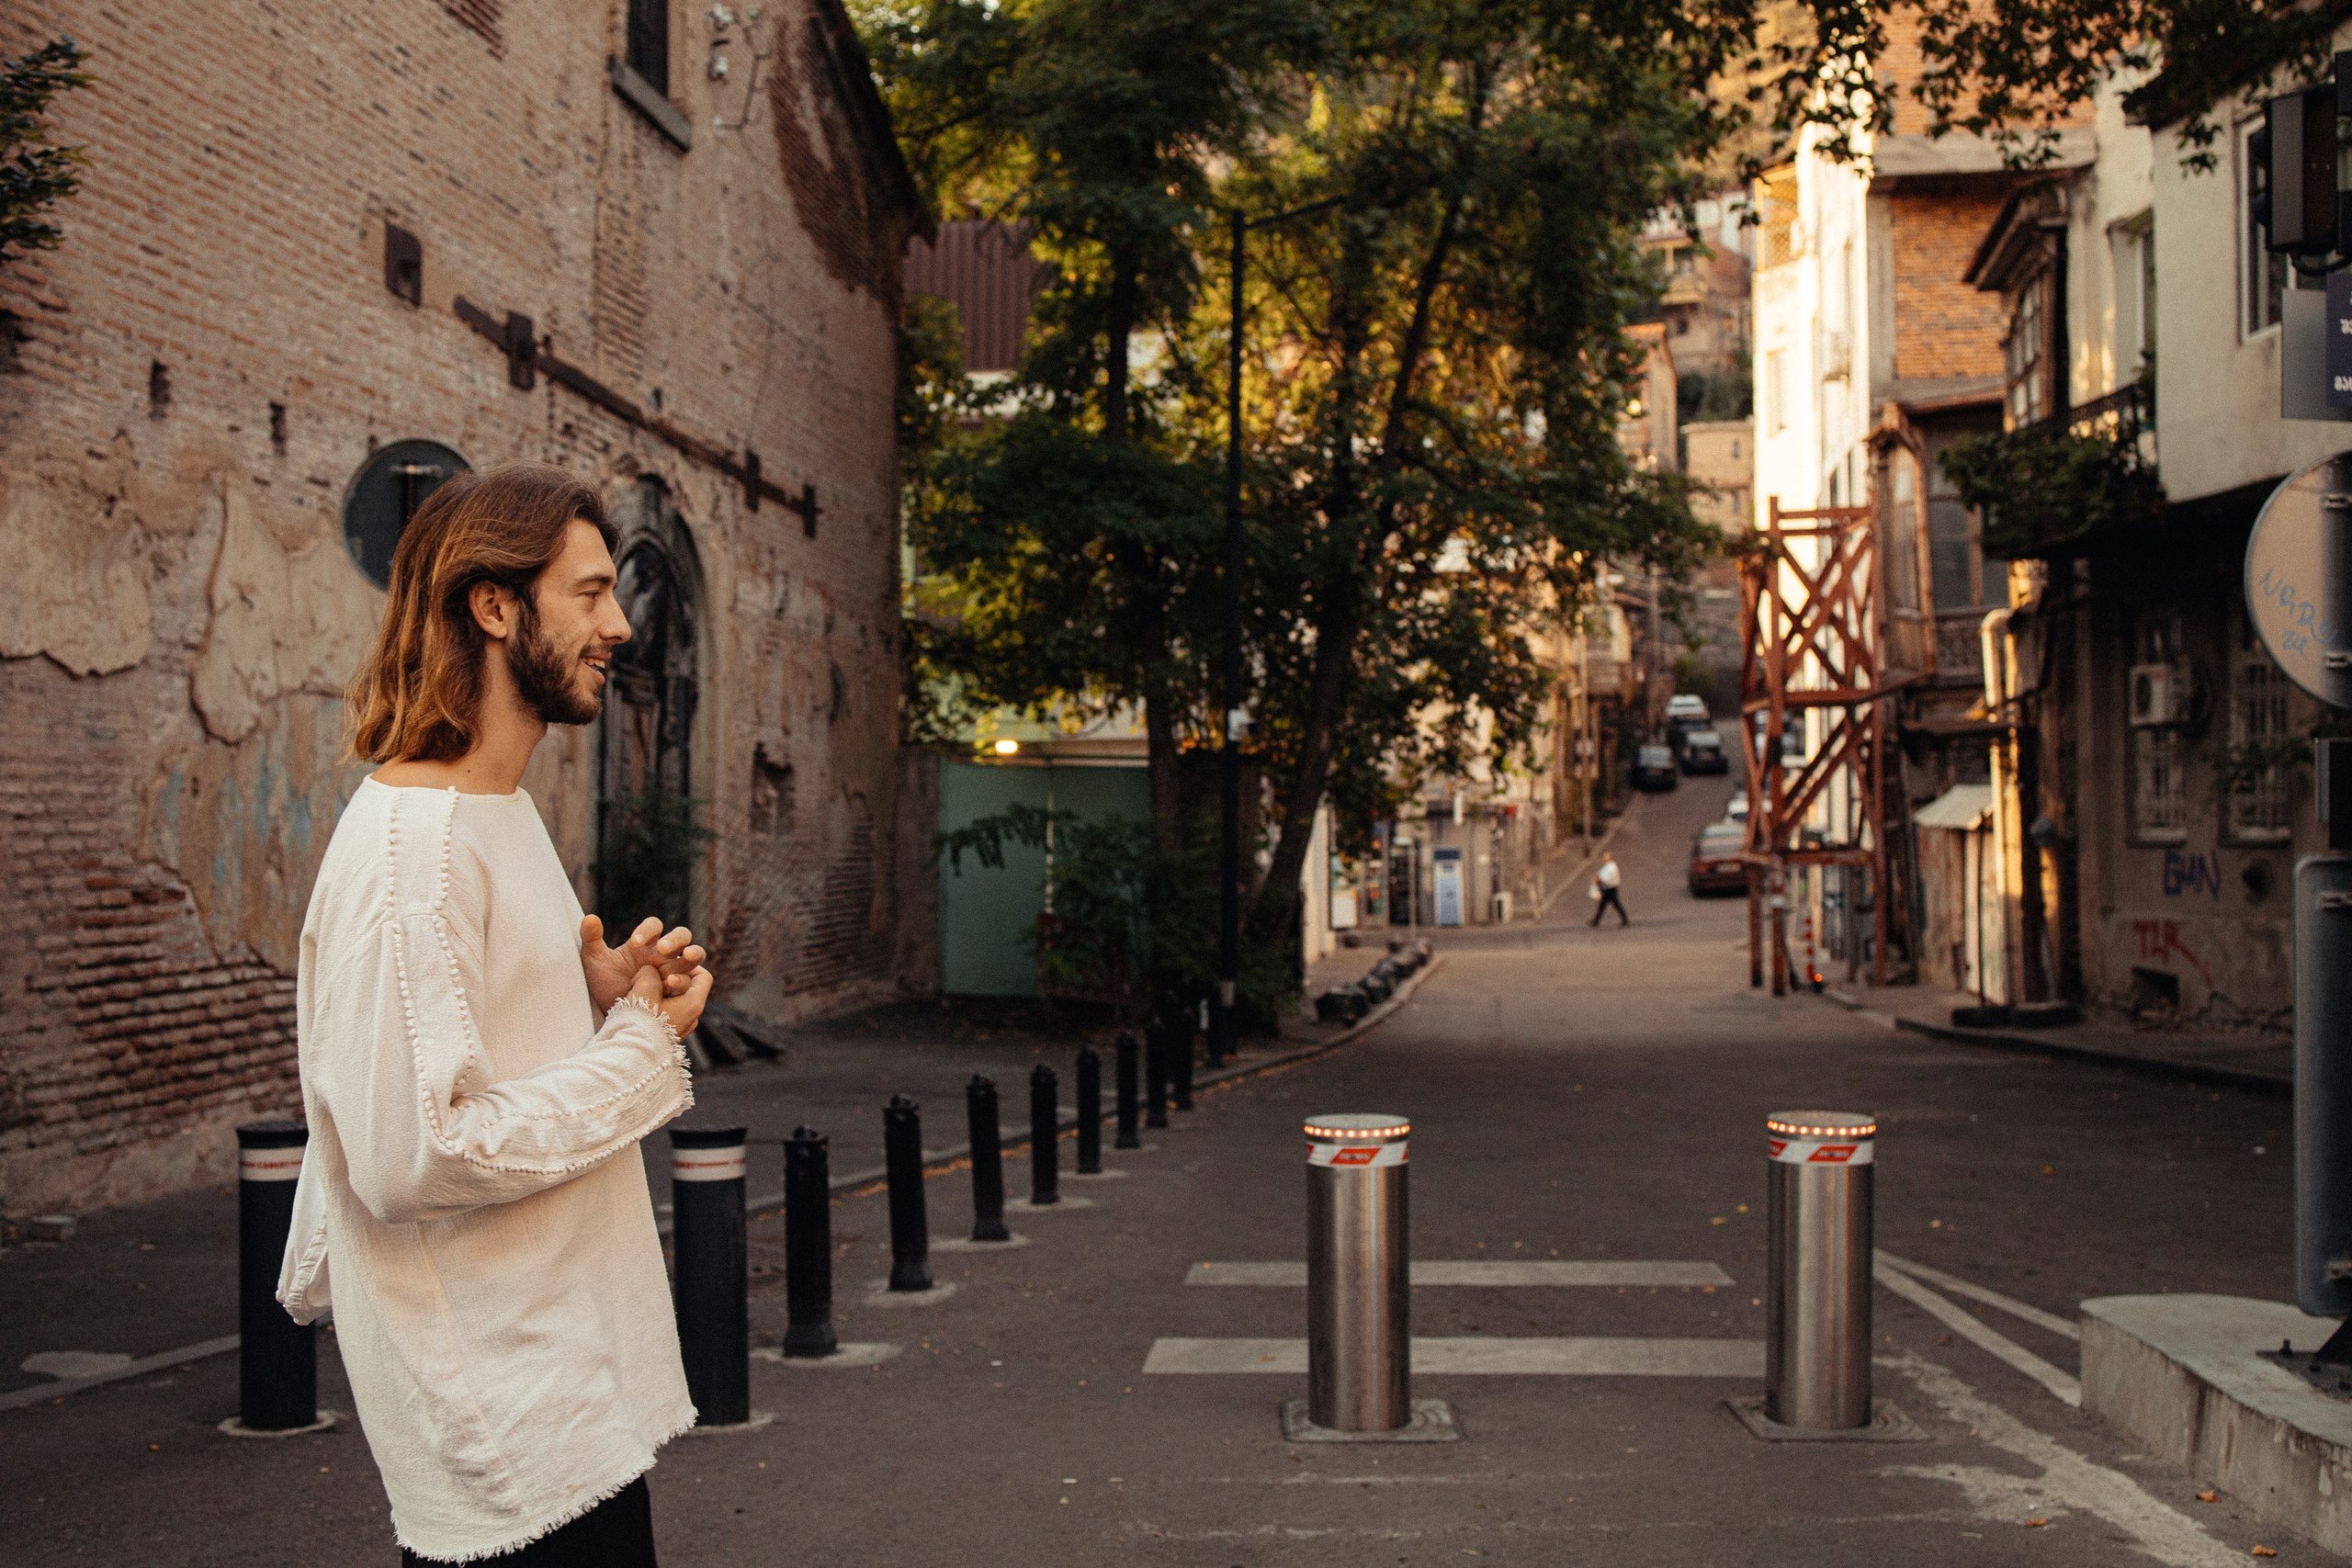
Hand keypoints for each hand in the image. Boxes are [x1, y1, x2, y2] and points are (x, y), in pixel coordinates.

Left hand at [581, 915, 704, 1013]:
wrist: (611, 1013)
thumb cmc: (604, 984)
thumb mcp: (594, 962)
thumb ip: (591, 939)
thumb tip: (590, 918)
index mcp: (646, 943)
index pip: (654, 926)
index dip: (648, 930)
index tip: (635, 942)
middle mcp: (664, 954)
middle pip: (682, 935)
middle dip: (676, 939)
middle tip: (663, 949)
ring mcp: (675, 971)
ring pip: (693, 956)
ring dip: (692, 955)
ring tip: (684, 959)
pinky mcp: (680, 990)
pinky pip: (692, 981)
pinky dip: (686, 981)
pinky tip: (670, 985)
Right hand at [629, 962, 712, 1040]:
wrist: (628, 1058)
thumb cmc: (638, 1023)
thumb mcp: (644, 990)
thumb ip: (650, 973)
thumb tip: (650, 970)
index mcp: (693, 1005)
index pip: (703, 977)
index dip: (688, 967)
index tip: (666, 968)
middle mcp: (691, 1018)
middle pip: (687, 988)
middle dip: (666, 979)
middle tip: (646, 980)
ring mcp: (680, 1029)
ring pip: (673, 1001)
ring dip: (657, 993)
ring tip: (638, 994)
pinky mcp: (666, 1036)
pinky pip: (665, 1014)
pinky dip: (654, 1007)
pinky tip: (637, 1008)